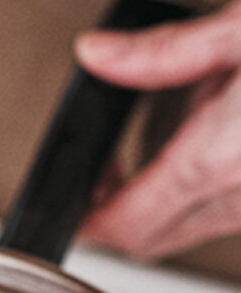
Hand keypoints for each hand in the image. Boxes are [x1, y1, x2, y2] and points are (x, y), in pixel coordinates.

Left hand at [75, 0, 240, 259]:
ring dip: (160, 205)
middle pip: (152, 239)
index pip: (128, 223)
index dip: (88, 226)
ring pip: (190, 230)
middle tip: (95, 185)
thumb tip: (97, 55)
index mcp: (218, 158)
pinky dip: (202, 192)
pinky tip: (214, 143)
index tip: (67, 213)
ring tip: (156, 148)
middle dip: (115, 220)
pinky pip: (227, 215)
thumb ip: (162, 54)